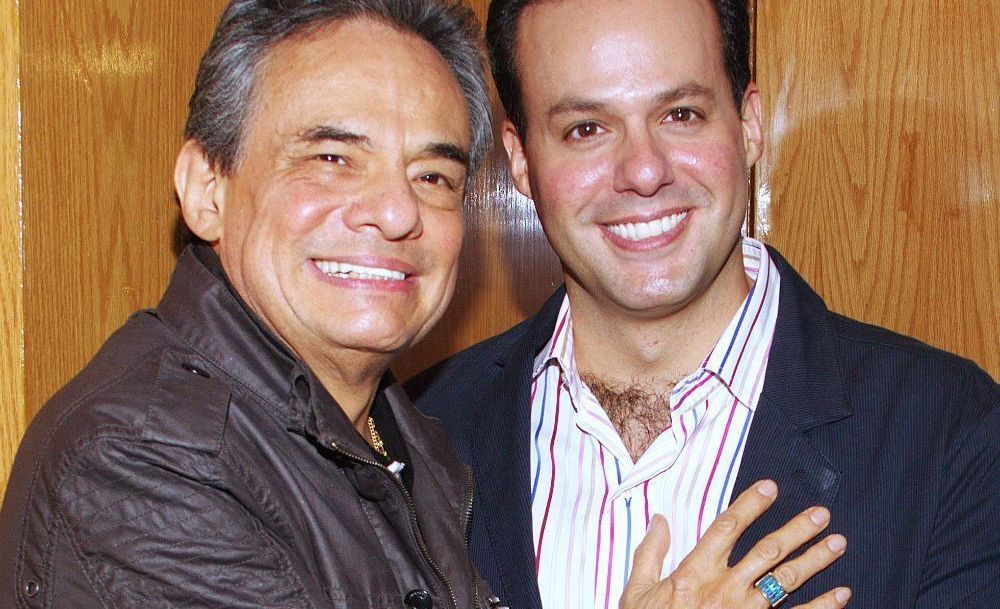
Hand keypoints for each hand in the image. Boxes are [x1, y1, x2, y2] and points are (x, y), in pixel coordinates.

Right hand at [620, 480, 849, 608]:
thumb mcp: (637, 593)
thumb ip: (649, 555)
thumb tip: (660, 520)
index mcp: (695, 573)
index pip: (726, 529)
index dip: (749, 505)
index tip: (769, 487)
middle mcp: (725, 589)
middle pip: (767, 551)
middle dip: (797, 530)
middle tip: (821, 514)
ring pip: (786, 580)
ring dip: (815, 560)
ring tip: (838, 543)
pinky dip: (822, 606)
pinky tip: (842, 593)